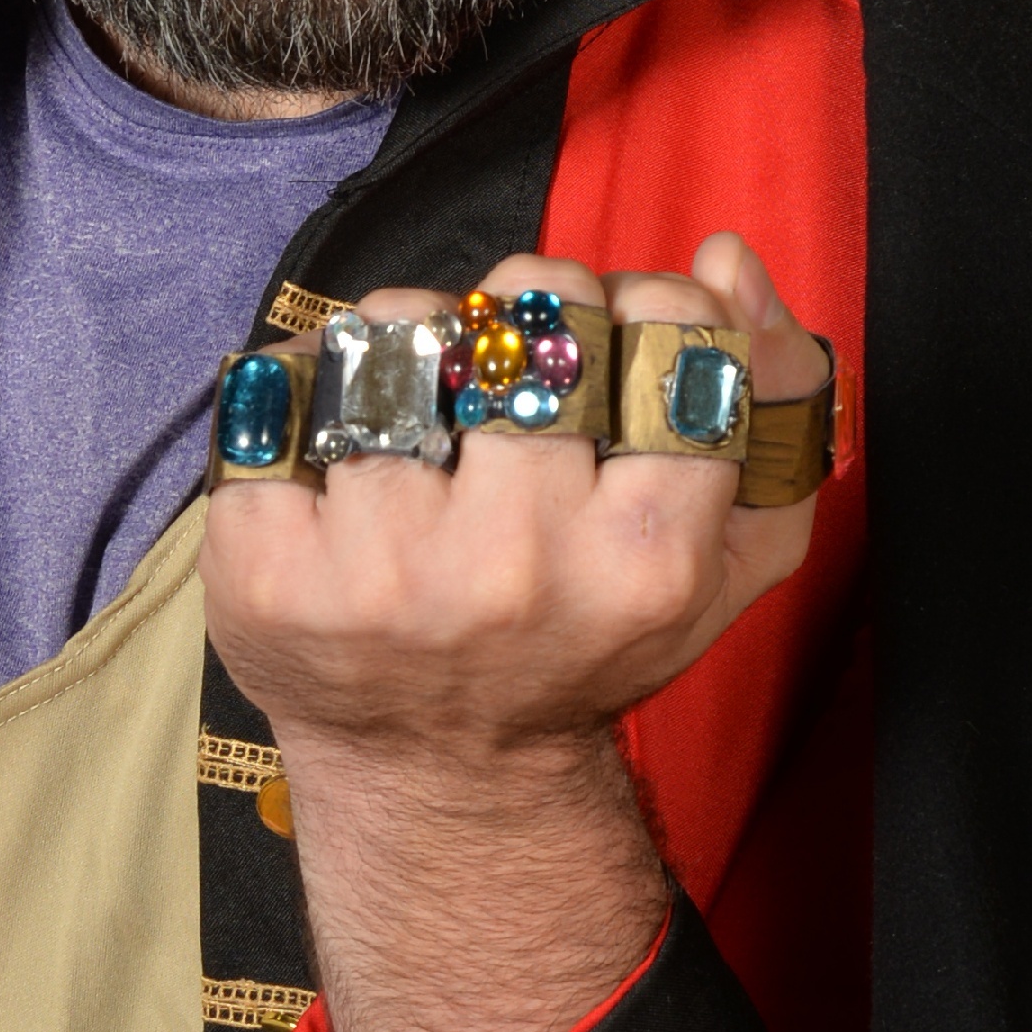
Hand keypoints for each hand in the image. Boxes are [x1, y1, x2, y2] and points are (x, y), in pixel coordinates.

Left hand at [202, 232, 821, 1031]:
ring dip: (414, 341)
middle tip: (511, 379)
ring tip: (422, 409)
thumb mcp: (723, 557)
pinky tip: (334, 438)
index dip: (646, 305)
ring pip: (400, 328)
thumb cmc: (586, 642)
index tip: (619, 350)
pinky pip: (284, 387)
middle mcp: (513, 564)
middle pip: (531, 310)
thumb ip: (762, 403)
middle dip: (526, 316)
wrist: (441, 773)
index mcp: (642, 560)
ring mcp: (380, 567)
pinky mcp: (269, 567)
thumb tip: (729, 259)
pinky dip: (308, 382)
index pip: (668, 328)